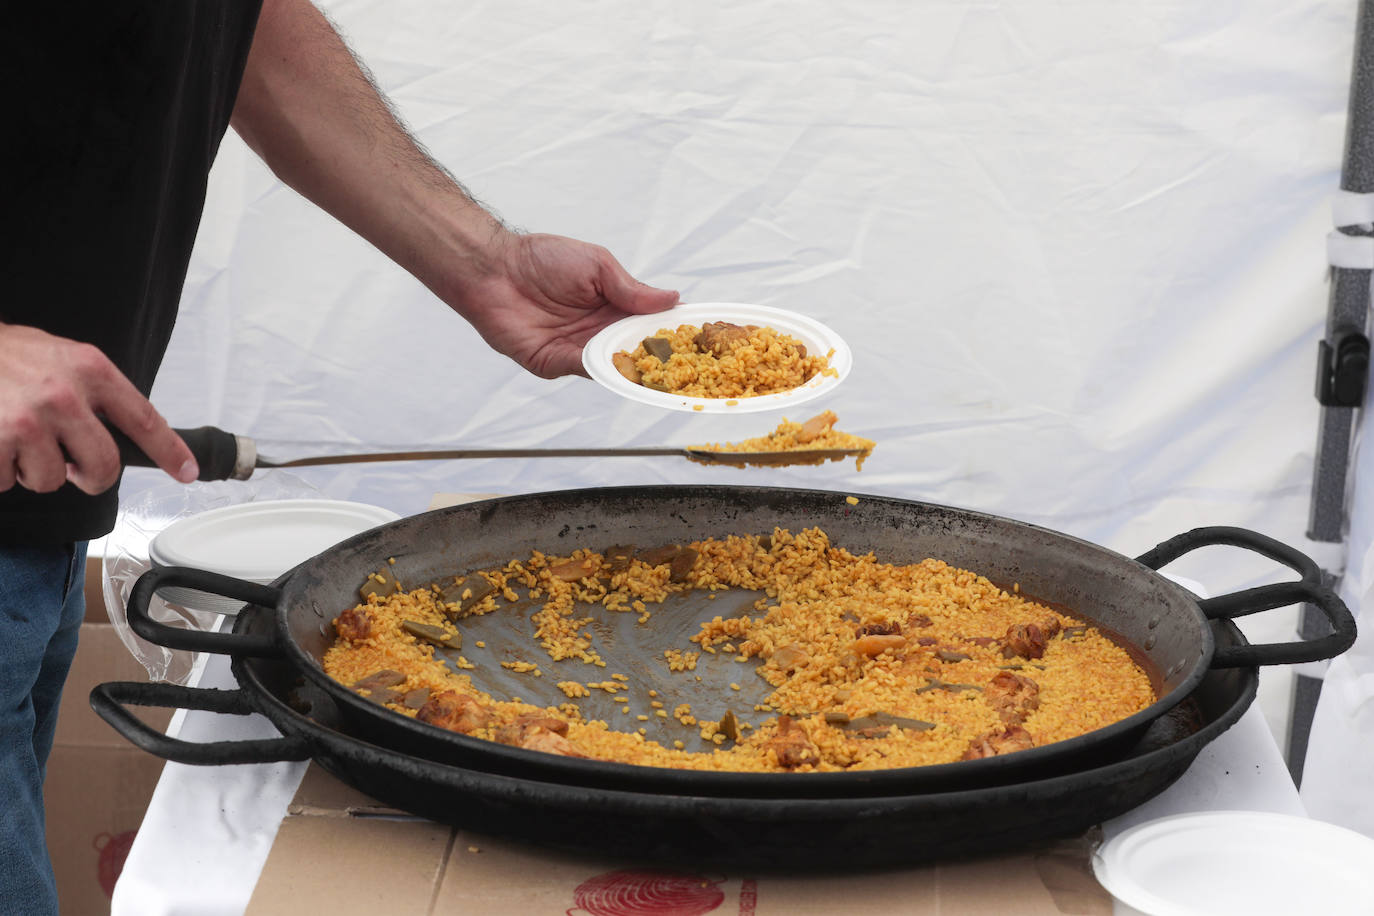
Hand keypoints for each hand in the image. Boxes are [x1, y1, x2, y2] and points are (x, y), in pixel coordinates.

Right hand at [0, 323, 197, 494]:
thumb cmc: (8, 355)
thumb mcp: (61, 357)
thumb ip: (93, 391)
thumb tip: (123, 432)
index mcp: (90, 370)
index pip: (144, 418)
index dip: (169, 451)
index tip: (187, 472)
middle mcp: (64, 394)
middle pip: (104, 466)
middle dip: (91, 476)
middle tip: (73, 467)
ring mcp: (28, 419)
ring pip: (52, 479)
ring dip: (34, 470)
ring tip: (17, 440)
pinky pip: (8, 482)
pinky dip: (0, 471)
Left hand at [451, 232, 678, 378]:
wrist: (494, 269)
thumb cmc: (543, 259)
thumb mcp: (598, 266)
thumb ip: (632, 289)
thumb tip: (673, 299)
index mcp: (612, 306)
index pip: (648, 323)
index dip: (671, 330)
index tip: (698, 335)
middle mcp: (597, 332)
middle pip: (635, 350)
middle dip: (660, 356)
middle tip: (689, 361)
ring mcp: (576, 350)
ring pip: (613, 365)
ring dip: (636, 366)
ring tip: (663, 367)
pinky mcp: (553, 363)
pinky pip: (584, 369)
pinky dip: (605, 368)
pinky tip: (625, 365)